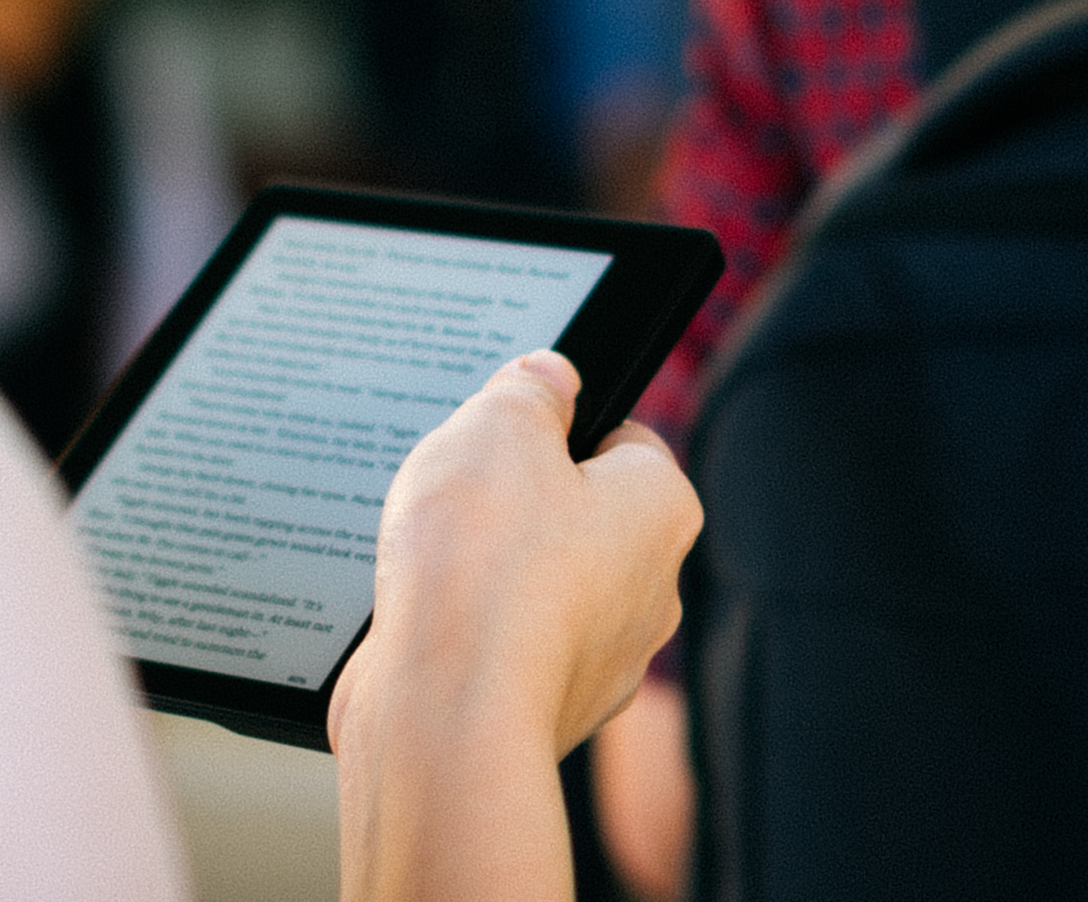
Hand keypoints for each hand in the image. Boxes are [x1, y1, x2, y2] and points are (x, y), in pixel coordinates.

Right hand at [330, 351, 699, 900]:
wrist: (445, 711)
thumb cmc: (481, 567)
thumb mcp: (495, 427)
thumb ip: (527, 388)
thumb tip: (547, 376)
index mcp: (660, 509)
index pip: (623, 437)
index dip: (557, 424)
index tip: (505, 427)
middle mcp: (650, 589)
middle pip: (578, 513)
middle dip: (517, 500)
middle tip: (459, 493)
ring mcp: (603, 658)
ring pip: (542, 584)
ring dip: (490, 570)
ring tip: (433, 561)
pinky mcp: (547, 706)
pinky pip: (507, 645)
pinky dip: (470, 630)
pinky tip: (428, 619)